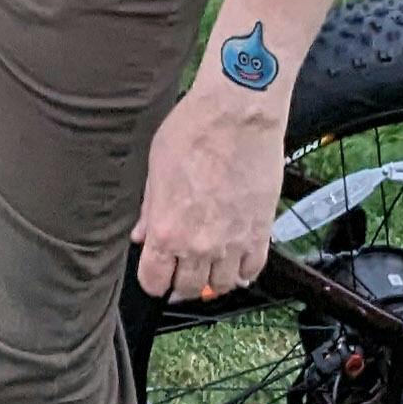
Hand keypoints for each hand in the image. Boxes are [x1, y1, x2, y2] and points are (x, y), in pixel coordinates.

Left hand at [133, 81, 286, 302]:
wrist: (238, 114)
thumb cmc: (195, 131)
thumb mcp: (156, 168)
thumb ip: (149, 209)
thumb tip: (142, 233)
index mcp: (165, 230)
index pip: (154, 281)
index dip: (153, 280)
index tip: (156, 272)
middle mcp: (198, 244)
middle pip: (187, 289)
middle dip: (180, 282)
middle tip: (181, 270)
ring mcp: (232, 242)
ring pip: (221, 286)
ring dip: (212, 280)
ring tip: (209, 267)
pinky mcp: (261, 231)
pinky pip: (252, 270)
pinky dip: (242, 271)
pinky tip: (236, 260)